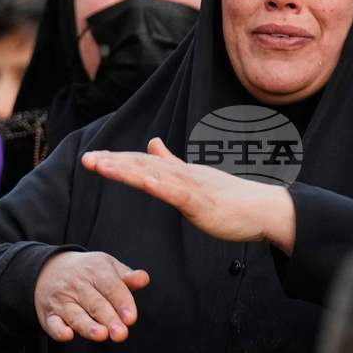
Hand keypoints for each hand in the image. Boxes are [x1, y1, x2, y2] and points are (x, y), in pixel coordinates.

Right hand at [34, 250, 149, 342]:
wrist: (49, 268)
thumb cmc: (88, 270)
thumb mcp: (107, 265)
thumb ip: (127, 275)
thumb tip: (144, 279)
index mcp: (96, 271)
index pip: (111, 287)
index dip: (122, 302)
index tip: (131, 318)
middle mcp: (78, 285)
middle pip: (96, 304)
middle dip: (109, 319)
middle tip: (121, 333)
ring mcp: (62, 300)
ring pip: (75, 315)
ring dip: (88, 326)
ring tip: (101, 335)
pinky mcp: (49, 314)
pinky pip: (53, 323)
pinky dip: (58, 330)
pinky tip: (67, 335)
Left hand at [82, 138, 295, 253]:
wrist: (265, 209)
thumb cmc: (233, 199)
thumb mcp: (195, 179)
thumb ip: (172, 163)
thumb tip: (152, 143)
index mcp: (180, 173)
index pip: (143, 164)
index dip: (118, 160)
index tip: (92, 158)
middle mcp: (184, 176)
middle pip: (144, 167)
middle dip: (114, 163)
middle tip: (86, 159)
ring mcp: (195, 189)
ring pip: (157, 177)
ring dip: (130, 171)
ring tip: (105, 166)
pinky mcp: (206, 205)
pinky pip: (181, 195)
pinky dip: (163, 187)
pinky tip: (147, 182)